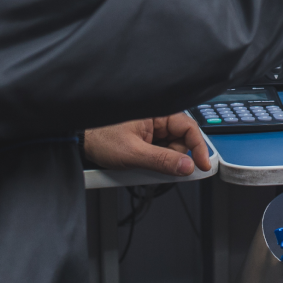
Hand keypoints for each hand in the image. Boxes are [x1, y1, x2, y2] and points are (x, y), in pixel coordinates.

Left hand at [83, 115, 211, 176]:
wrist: (79, 141)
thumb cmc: (99, 138)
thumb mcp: (132, 153)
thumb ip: (162, 161)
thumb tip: (186, 167)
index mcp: (157, 113)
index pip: (189, 128)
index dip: (199, 147)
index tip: (202, 166)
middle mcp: (156, 120)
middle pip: (181, 142)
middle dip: (174, 158)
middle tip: (159, 168)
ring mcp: (151, 131)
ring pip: (170, 152)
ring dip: (161, 163)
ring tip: (140, 166)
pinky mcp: (145, 141)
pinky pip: (158, 156)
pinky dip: (153, 164)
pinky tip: (139, 166)